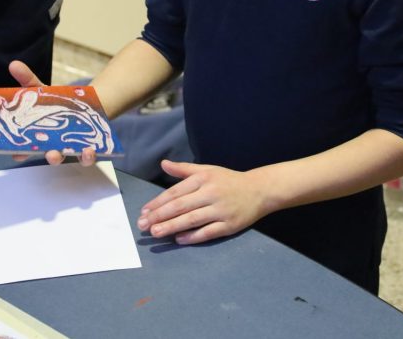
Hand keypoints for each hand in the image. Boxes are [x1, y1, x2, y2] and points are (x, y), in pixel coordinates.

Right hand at [6, 60, 95, 165]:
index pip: (25, 149)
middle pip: (51, 156)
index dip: (20, 153)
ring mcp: (70, 149)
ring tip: (83, 150)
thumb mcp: (40, 90)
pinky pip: (87, 157)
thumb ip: (27, 80)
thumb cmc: (54, 102)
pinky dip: (89, 155)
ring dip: (78, 157)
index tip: (17, 154)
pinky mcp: (86, 149)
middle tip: (51, 153)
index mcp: (37, 135)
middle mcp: (52, 146)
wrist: (82, 104)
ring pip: (72, 159)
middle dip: (52, 156)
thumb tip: (14, 64)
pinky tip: (91, 149)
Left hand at [136, 159, 270, 244]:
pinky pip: (208, 232)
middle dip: (159, 216)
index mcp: (203, 178)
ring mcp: (220, 209)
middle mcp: (211, 193)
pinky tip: (179, 239)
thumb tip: (164, 164)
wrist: (259, 190)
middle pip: (180, 206)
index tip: (144, 212)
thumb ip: (184, 169)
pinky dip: (193, 236)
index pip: (175, 192)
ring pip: (192, 219)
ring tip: (155, 233)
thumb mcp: (207, 170)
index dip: (158, 202)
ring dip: (172, 227)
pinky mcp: (229, 225)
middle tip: (143, 225)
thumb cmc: (229, 180)